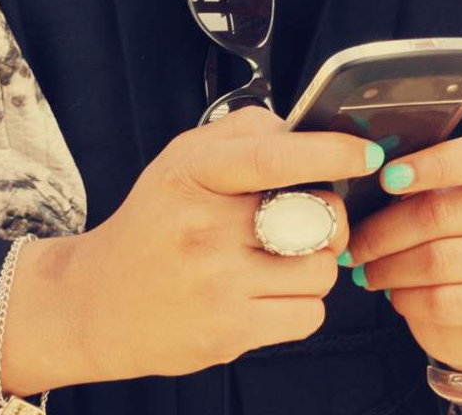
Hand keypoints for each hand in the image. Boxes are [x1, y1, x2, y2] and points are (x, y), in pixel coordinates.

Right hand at [0, 108, 382, 406]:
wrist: (94, 304)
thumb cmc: (152, 228)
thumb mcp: (180, 161)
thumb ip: (243, 134)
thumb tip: (304, 130)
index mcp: (193, 175)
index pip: (275, 157)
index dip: (332, 153)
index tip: (367, 153)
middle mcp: (204, 228)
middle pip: (317, 215)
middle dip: (327, 218)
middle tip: (304, 222)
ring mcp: (218, 284)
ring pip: (322, 269)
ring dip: (314, 265)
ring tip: (277, 263)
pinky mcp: (230, 332)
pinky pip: (310, 314)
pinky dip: (302, 304)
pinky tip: (269, 294)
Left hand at [346, 131, 461, 373]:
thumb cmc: (458, 234)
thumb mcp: (447, 196)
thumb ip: (419, 182)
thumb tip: (361, 177)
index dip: (435, 163)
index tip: (387, 177)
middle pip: (445, 212)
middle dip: (386, 229)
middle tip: (353, 244)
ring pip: (440, 260)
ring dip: (389, 267)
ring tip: (366, 271)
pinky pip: (445, 302)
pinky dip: (407, 298)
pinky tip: (394, 294)